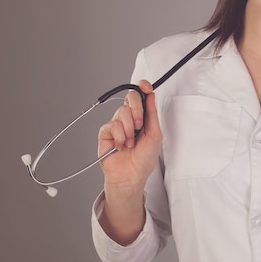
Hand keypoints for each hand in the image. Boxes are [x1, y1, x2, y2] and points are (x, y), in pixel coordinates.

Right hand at [97, 80, 162, 195]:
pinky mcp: (106, 132)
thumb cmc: (145, 158)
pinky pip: (112, 125)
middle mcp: (129, 117)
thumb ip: (151, 113)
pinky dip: (120, 137)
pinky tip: (121, 146)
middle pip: (130, 97)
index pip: (141, 95)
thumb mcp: (154, 134)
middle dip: (136, 110)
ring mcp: (117, 124)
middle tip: (139, 125)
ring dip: (130, 130)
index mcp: (143, 116)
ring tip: (131, 143)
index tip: (146, 87)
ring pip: (122, 112)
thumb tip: (151, 94)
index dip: (143, 87)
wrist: (132, 175)